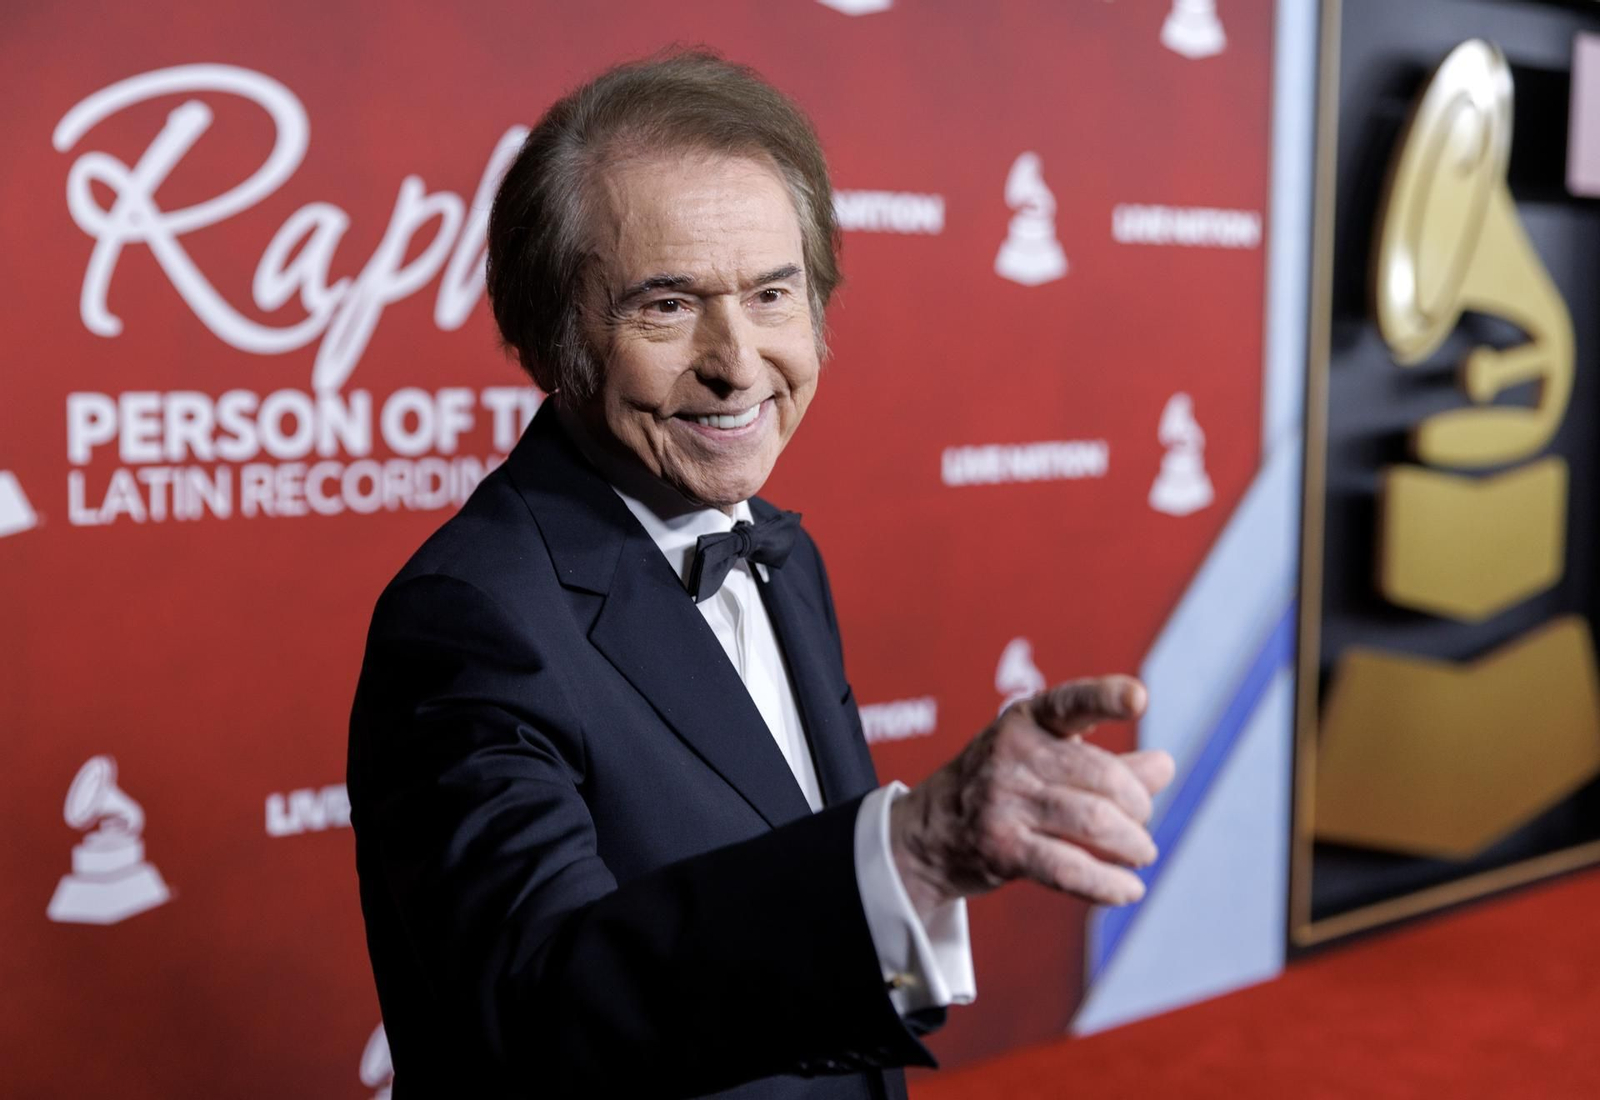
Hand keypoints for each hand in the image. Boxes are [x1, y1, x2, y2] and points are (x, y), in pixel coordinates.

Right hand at [888, 675, 1174, 915]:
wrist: (928, 832)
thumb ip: (1107, 763)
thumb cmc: (1001, 787)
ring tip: (1142, 854)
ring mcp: (1003, 800)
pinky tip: (1129, 891)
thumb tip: (1164, 766)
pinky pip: (1068, 868)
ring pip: (1094, 823)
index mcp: (1027, 719)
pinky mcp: (1000, 847)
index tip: (1139, 699)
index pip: (1072, 702)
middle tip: (1142, 823)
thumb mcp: (1047, 759)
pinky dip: (1108, 884)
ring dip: (1133, 846)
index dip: (1107, 698)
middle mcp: (1012, 753)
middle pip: (1103, 779)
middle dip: (1138, 807)